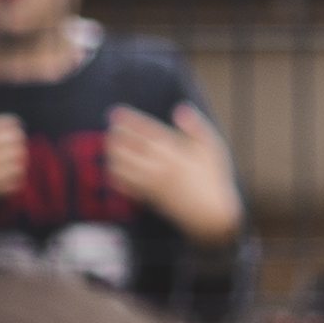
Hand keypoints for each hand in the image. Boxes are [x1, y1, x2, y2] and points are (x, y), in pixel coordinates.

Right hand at [0, 92, 28, 242]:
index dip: (10, 125)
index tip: (14, 124)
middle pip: (10, 146)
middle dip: (17, 141)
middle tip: (17, 140)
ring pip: (15, 164)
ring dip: (19, 159)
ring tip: (17, 155)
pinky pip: (12, 184)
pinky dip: (16, 178)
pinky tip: (11, 174)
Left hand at [105, 101, 243, 244]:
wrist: (211, 214)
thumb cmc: (213, 179)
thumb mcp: (212, 149)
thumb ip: (195, 127)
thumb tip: (180, 108)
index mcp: (174, 152)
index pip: (146, 131)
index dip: (129, 121)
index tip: (116, 113)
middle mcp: (159, 166)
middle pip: (128, 147)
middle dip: (115, 136)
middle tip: (111, 128)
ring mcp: (151, 182)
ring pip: (121, 166)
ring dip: (112, 154)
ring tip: (110, 145)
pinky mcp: (148, 196)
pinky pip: (124, 184)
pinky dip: (116, 175)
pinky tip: (115, 168)